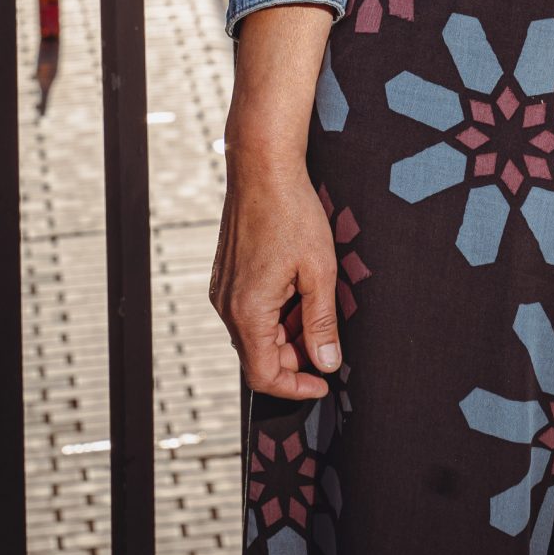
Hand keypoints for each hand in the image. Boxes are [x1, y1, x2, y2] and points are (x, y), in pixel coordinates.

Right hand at [210, 4, 340, 398]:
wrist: (263, 167)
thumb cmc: (292, 214)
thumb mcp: (319, 271)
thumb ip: (321, 323)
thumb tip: (327, 364)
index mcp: (247, 313)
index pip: (265, 376)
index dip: (296, 387)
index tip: (325, 382)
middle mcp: (227, 307)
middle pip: (260, 356)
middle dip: (297, 355)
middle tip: (330, 337)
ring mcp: (223, 291)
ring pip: (257, 333)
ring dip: (288, 331)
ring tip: (318, 302)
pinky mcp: (227, 276)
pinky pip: (251, 311)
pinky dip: (277, 312)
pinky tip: (300, 287)